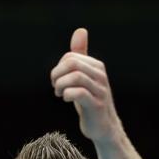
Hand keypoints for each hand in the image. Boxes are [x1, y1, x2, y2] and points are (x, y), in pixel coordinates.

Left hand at [50, 28, 122, 142]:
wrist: (103, 127)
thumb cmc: (90, 100)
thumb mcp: (84, 76)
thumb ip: (80, 55)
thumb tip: (80, 30)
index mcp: (97, 66)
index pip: (71, 57)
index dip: (58, 68)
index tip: (57, 81)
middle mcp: (101, 76)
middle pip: (72, 64)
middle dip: (57, 75)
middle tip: (55, 87)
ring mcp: (100, 90)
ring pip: (76, 77)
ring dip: (61, 85)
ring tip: (59, 93)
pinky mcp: (96, 105)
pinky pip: (79, 93)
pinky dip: (68, 94)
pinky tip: (66, 99)